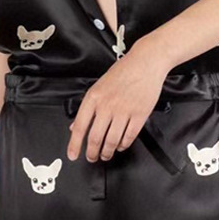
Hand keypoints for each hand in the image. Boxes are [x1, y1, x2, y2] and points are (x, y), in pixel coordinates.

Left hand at [67, 39, 171, 162]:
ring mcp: (124, 111)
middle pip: (96, 137)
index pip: (80, 126)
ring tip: (106, 154)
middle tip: (91, 157)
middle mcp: (107, 105)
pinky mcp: (140, 114)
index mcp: (94, 97)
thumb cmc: (123, 72)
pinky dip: (123, 145)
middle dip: (92, 152)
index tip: (73, 155)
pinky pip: (129, 136)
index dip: (74, 144)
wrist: (146, 62)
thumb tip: (75, 125)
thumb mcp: (99, 86)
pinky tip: (121, 146)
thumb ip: (88, 107)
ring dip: (107, 152)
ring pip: (112, 140)